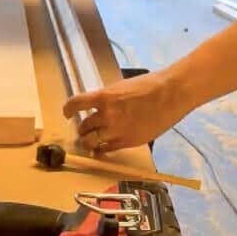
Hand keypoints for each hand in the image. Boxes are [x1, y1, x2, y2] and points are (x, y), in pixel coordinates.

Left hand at [64, 70, 191, 152]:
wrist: (170, 95)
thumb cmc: (149, 86)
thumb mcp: (122, 87)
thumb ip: (108, 98)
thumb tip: (99, 106)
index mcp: (104, 97)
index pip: (76, 104)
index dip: (68, 109)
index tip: (66, 112)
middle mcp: (107, 115)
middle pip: (83, 126)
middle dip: (82, 129)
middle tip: (83, 129)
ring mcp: (117, 130)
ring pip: (92, 141)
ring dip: (88, 141)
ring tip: (89, 140)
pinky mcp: (128, 142)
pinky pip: (107, 149)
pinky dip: (101, 149)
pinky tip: (101, 149)